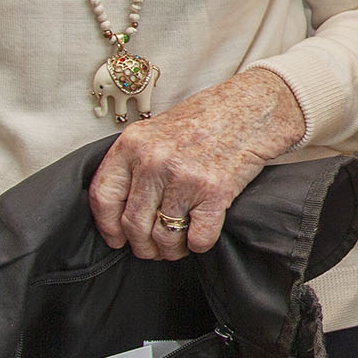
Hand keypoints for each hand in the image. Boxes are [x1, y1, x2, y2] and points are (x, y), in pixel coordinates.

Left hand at [90, 68, 305, 258]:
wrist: (253, 108)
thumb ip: (135, 162)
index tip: (116, 238)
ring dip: (170, 250)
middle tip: (151, 249)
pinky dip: (198, 245)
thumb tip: (120, 207)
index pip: (103, 197)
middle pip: (133, 223)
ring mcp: (184, 178)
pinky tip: (200, 236)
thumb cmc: (207, 119)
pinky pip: (198, 237)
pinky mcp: (215, 192)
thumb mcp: (157, 131)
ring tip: (177, 246)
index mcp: (133, 144)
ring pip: (164, 236)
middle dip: (142, 245)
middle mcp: (154, 162)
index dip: (108, 226)